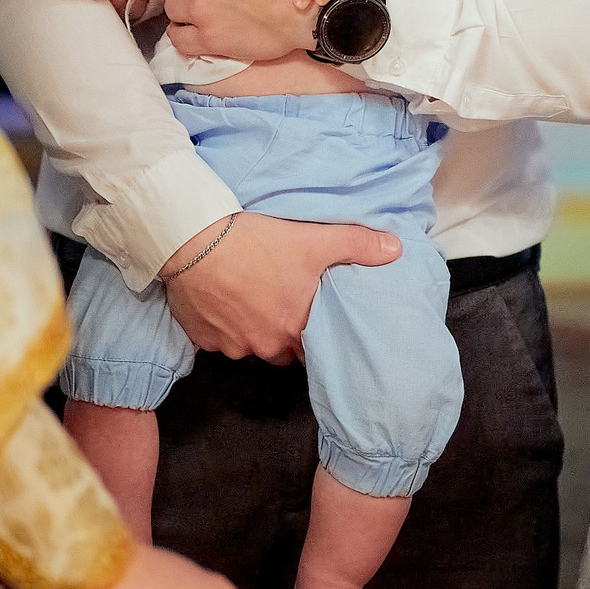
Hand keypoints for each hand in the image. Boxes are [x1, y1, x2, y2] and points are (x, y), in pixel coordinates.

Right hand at [162, 211, 400, 362]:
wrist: (195, 241)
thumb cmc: (257, 243)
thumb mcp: (314, 239)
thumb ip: (357, 245)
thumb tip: (395, 250)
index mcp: (294, 328)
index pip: (313, 349)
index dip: (314, 335)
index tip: (311, 319)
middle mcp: (264, 344)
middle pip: (279, 348)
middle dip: (282, 331)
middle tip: (279, 301)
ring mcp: (230, 344)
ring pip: (247, 344)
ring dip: (250, 327)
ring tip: (248, 296)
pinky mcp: (200, 337)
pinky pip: (215, 337)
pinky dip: (219, 324)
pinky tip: (221, 298)